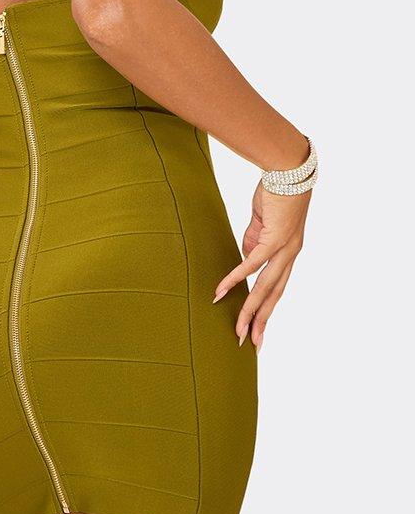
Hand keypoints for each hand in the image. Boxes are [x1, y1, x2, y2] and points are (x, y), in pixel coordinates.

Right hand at [213, 178, 311, 349]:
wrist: (288, 169)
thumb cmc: (276, 190)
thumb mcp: (262, 220)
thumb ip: (254, 241)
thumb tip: (245, 260)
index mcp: (289, 252)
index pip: (277, 288)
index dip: (267, 309)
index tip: (258, 330)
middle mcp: (290, 255)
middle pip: (274, 295)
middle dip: (261, 321)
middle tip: (250, 344)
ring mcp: (284, 248)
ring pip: (266, 287)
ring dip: (251, 310)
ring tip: (239, 329)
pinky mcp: (274, 238)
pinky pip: (252, 263)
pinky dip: (236, 278)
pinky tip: (223, 291)